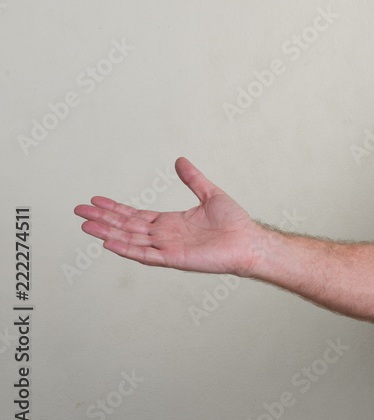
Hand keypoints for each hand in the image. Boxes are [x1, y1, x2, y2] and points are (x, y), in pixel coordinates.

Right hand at [74, 157, 260, 275]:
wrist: (249, 241)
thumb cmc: (234, 223)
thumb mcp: (210, 194)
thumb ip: (193, 179)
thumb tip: (180, 160)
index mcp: (170, 222)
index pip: (135, 215)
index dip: (115, 208)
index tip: (96, 201)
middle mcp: (165, 236)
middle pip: (126, 226)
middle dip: (102, 219)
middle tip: (78, 212)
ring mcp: (167, 248)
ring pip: (130, 239)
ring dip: (107, 232)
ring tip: (85, 225)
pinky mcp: (174, 258)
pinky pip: (145, 254)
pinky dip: (126, 248)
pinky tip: (109, 242)